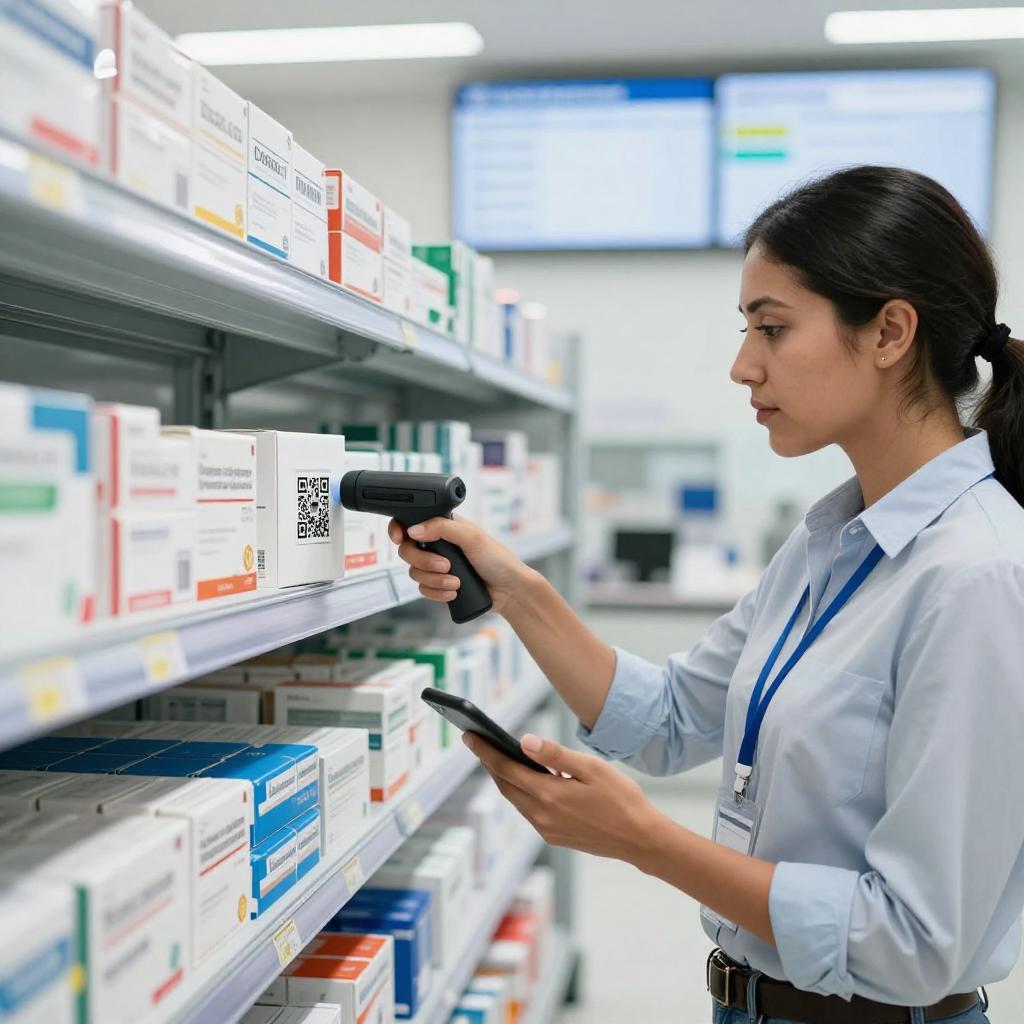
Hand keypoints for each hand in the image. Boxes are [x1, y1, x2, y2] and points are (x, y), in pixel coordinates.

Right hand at [388, 514, 533, 614]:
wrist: (509, 591)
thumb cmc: (497, 559)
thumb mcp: (472, 537)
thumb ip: (442, 528)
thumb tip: (413, 529)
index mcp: (444, 526)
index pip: (411, 522)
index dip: (399, 529)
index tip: (399, 538)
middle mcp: (438, 545)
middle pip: (408, 551)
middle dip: (424, 562)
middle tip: (446, 566)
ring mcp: (438, 565)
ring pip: (415, 573)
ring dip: (434, 580)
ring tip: (456, 582)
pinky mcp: (440, 584)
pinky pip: (423, 590)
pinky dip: (436, 592)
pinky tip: (454, 592)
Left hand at [463, 731, 662, 863]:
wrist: (639, 839)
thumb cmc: (621, 798)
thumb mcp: (591, 768)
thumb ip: (555, 755)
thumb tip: (523, 741)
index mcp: (548, 795)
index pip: (505, 768)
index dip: (484, 751)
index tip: (469, 736)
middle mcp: (541, 815)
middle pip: (505, 785)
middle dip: (489, 763)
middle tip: (478, 743)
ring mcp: (547, 829)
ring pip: (516, 799)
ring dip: (505, 779)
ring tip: (499, 758)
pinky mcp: (554, 837)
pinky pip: (529, 812)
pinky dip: (522, 793)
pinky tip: (528, 781)